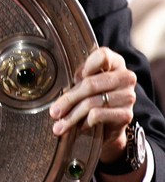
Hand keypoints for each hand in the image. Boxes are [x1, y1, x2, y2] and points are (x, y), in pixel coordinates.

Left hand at [49, 46, 136, 163]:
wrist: (109, 126)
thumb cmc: (92, 97)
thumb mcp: (85, 83)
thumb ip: (78, 77)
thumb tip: (60, 85)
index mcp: (116, 63)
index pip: (103, 55)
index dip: (86, 66)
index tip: (73, 78)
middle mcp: (126, 77)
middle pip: (91, 84)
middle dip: (68, 99)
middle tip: (53, 112)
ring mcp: (128, 96)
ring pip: (91, 102)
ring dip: (72, 116)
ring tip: (59, 126)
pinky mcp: (126, 114)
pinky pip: (98, 115)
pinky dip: (85, 121)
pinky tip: (80, 126)